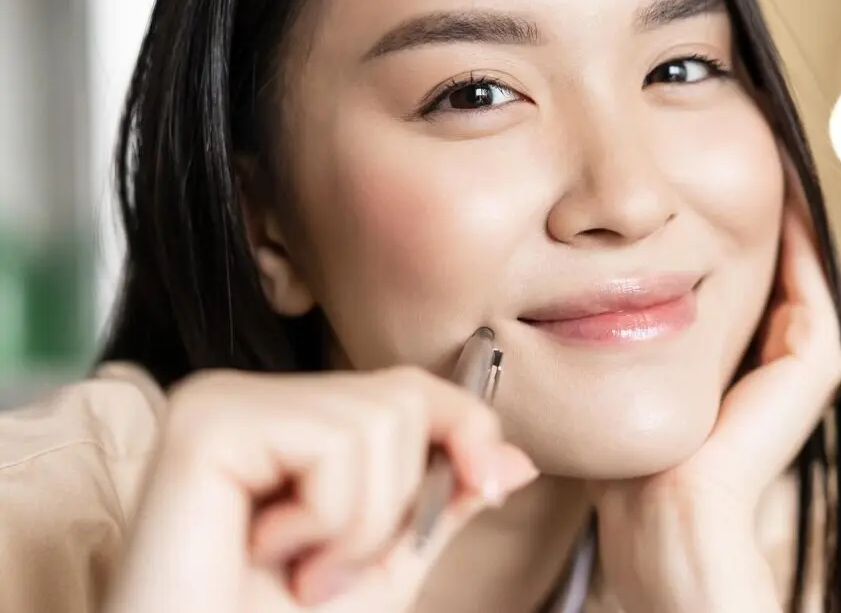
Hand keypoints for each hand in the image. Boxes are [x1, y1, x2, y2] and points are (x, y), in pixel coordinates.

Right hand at [102, 365, 537, 612]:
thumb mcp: (382, 567)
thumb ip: (440, 504)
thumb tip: (518, 458)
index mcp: (287, 422)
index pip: (408, 387)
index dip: (468, 429)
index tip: (487, 487)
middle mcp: (250, 396)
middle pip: (404, 398)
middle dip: (394, 503)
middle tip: (327, 569)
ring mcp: (222, 400)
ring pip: (379, 418)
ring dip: (358, 524)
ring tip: (298, 568)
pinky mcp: (206, 421)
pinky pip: (333, 441)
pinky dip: (326, 518)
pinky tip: (264, 551)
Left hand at [591, 179, 840, 611]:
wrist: (662, 501)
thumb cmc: (630, 452)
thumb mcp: (623, 369)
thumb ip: (621, 331)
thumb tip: (579, 280)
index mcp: (735, 364)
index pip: (732, 279)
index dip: (718, 228)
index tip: (697, 181)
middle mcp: (775, 359)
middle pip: (770, 267)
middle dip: (751, 211)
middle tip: (743, 148)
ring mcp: (802, 359)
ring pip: (796, 265)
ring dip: (781, 211)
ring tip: (765, 149)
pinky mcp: (816, 357)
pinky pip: (809, 275)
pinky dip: (798, 230)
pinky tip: (777, 186)